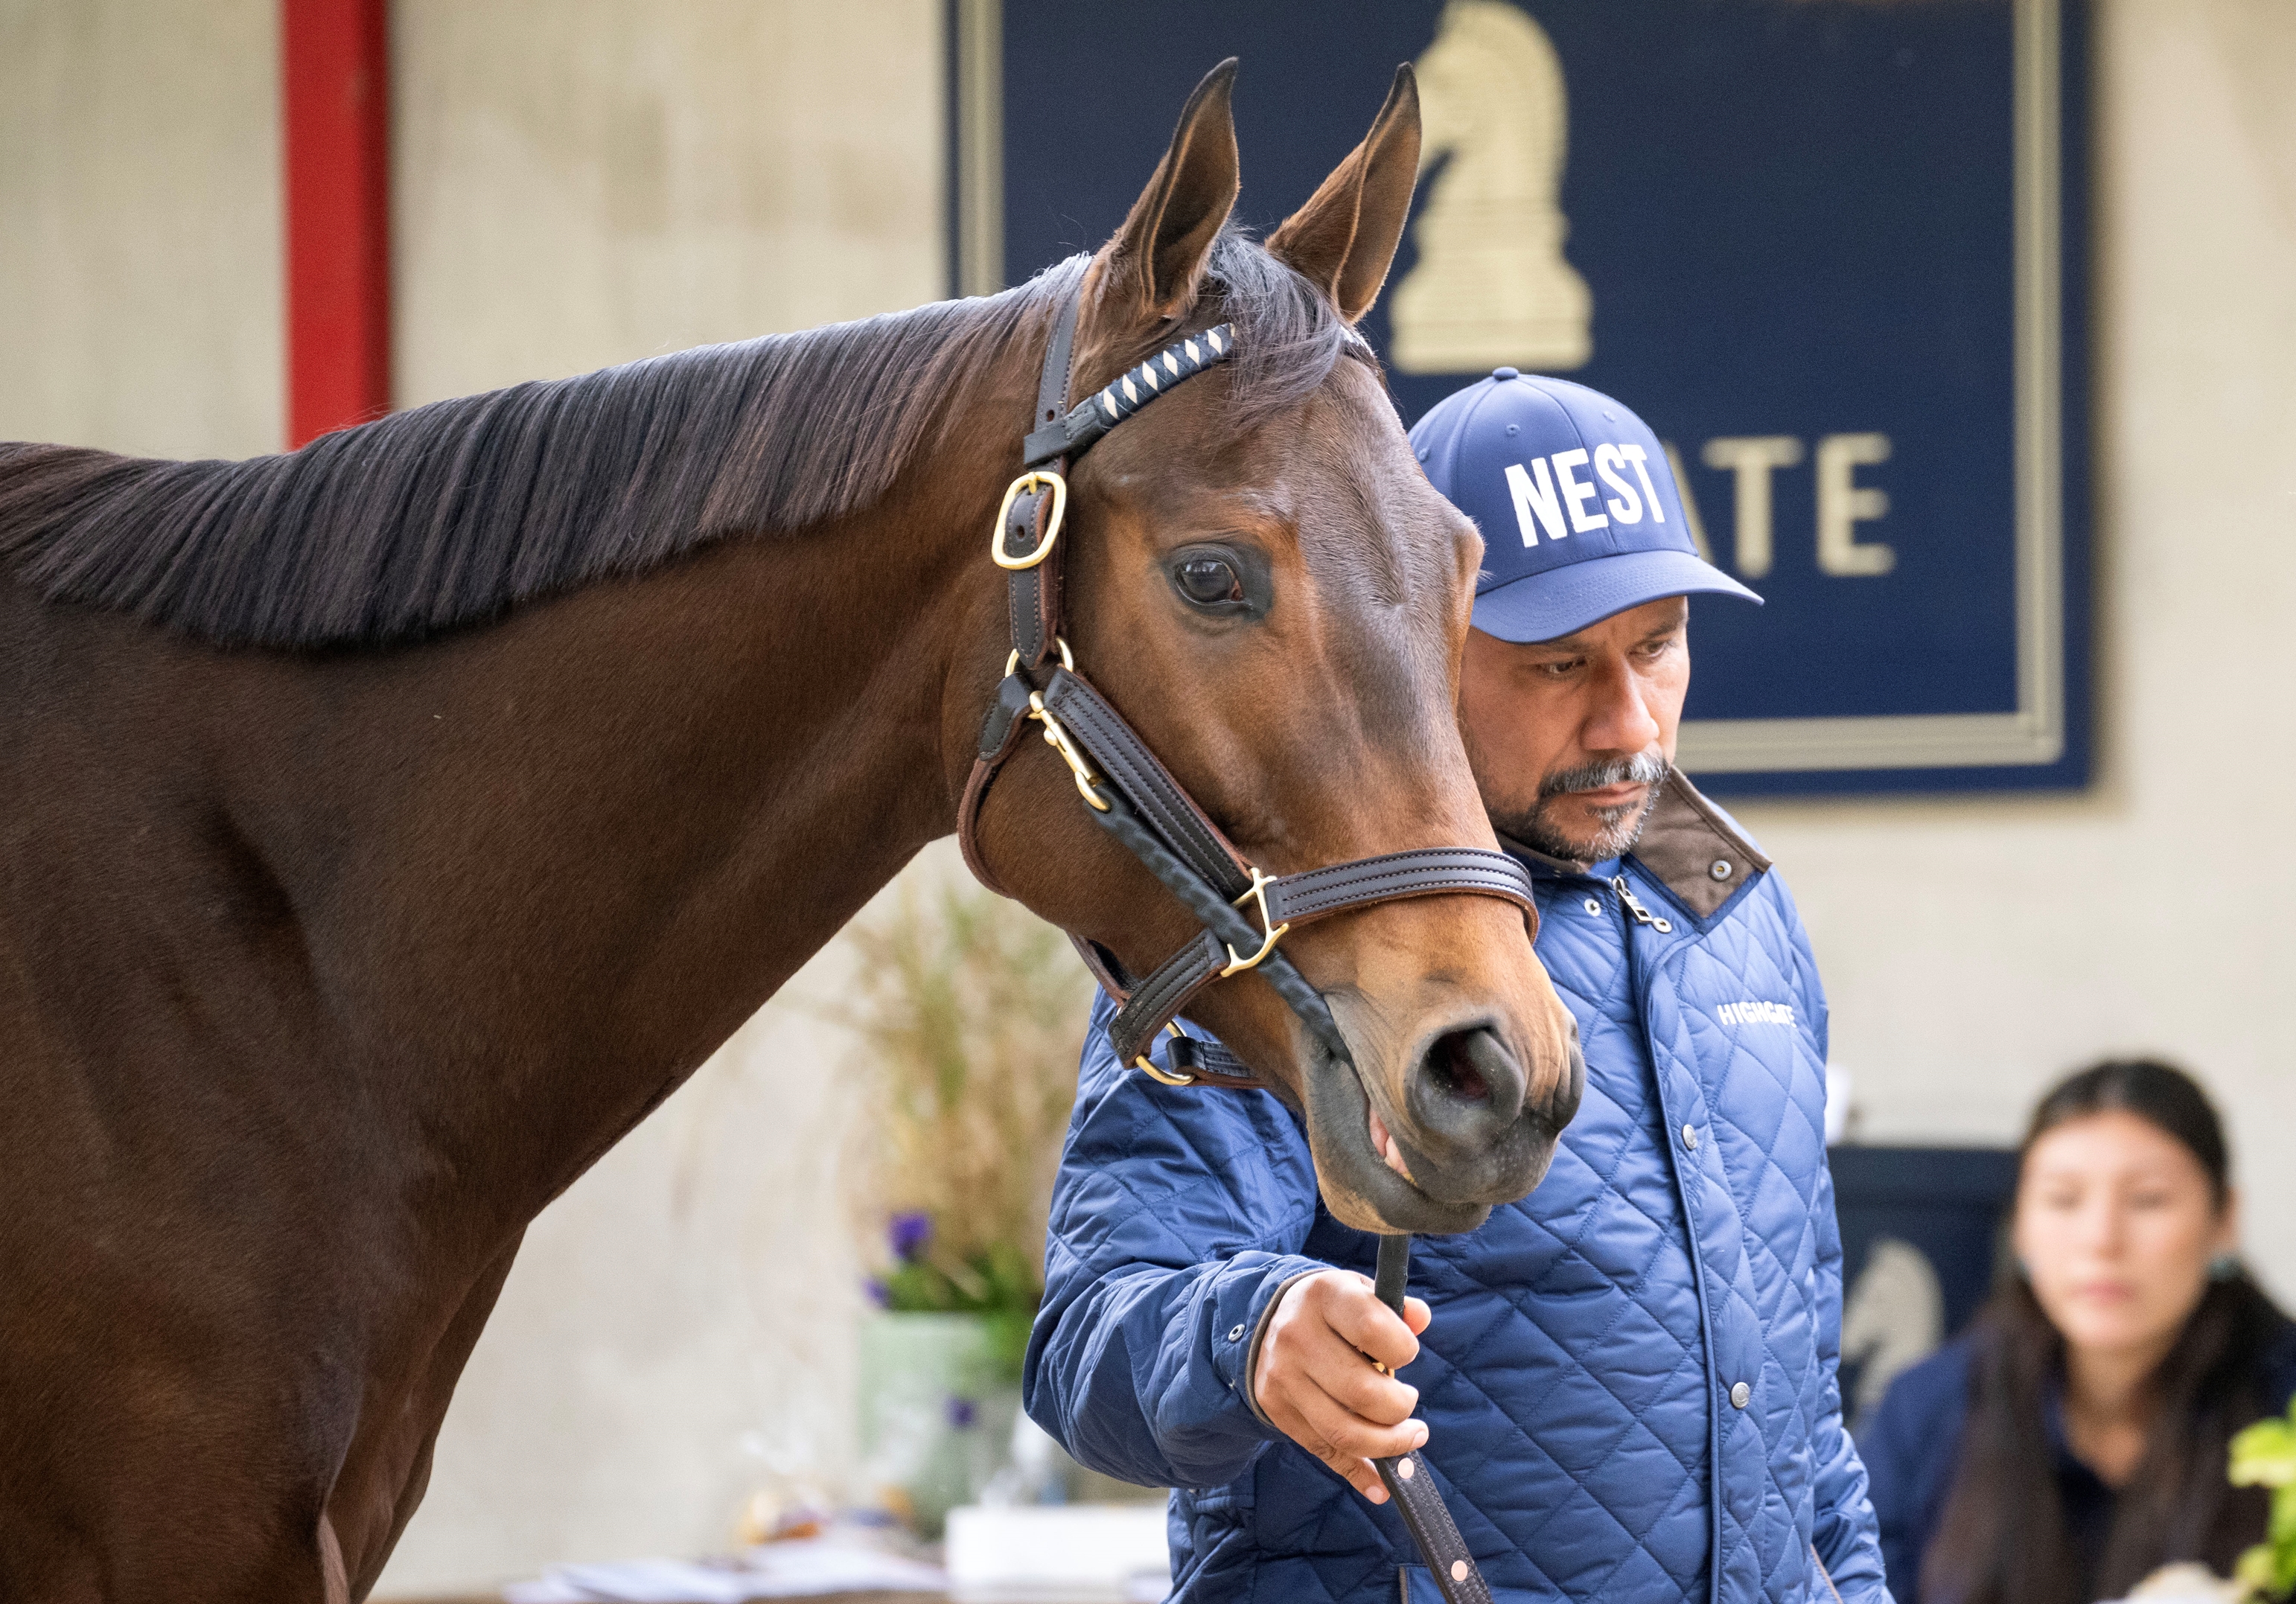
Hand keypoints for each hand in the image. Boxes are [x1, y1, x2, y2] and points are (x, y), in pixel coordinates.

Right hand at [1250, 1269, 1431, 1502]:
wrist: (1268, 1320)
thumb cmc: (1332, 1309)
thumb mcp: (1359, 1292)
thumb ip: (1395, 1307)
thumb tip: (1421, 1317)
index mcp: (1324, 1296)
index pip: (1372, 1330)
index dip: (1403, 1350)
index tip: (1407, 1355)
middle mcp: (1297, 1335)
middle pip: (1361, 1392)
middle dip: (1400, 1408)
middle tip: (1409, 1402)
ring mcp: (1283, 1376)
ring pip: (1343, 1432)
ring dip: (1387, 1445)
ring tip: (1410, 1436)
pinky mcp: (1277, 1408)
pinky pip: (1323, 1451)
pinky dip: (1358, 1474)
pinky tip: (1381, 1485)